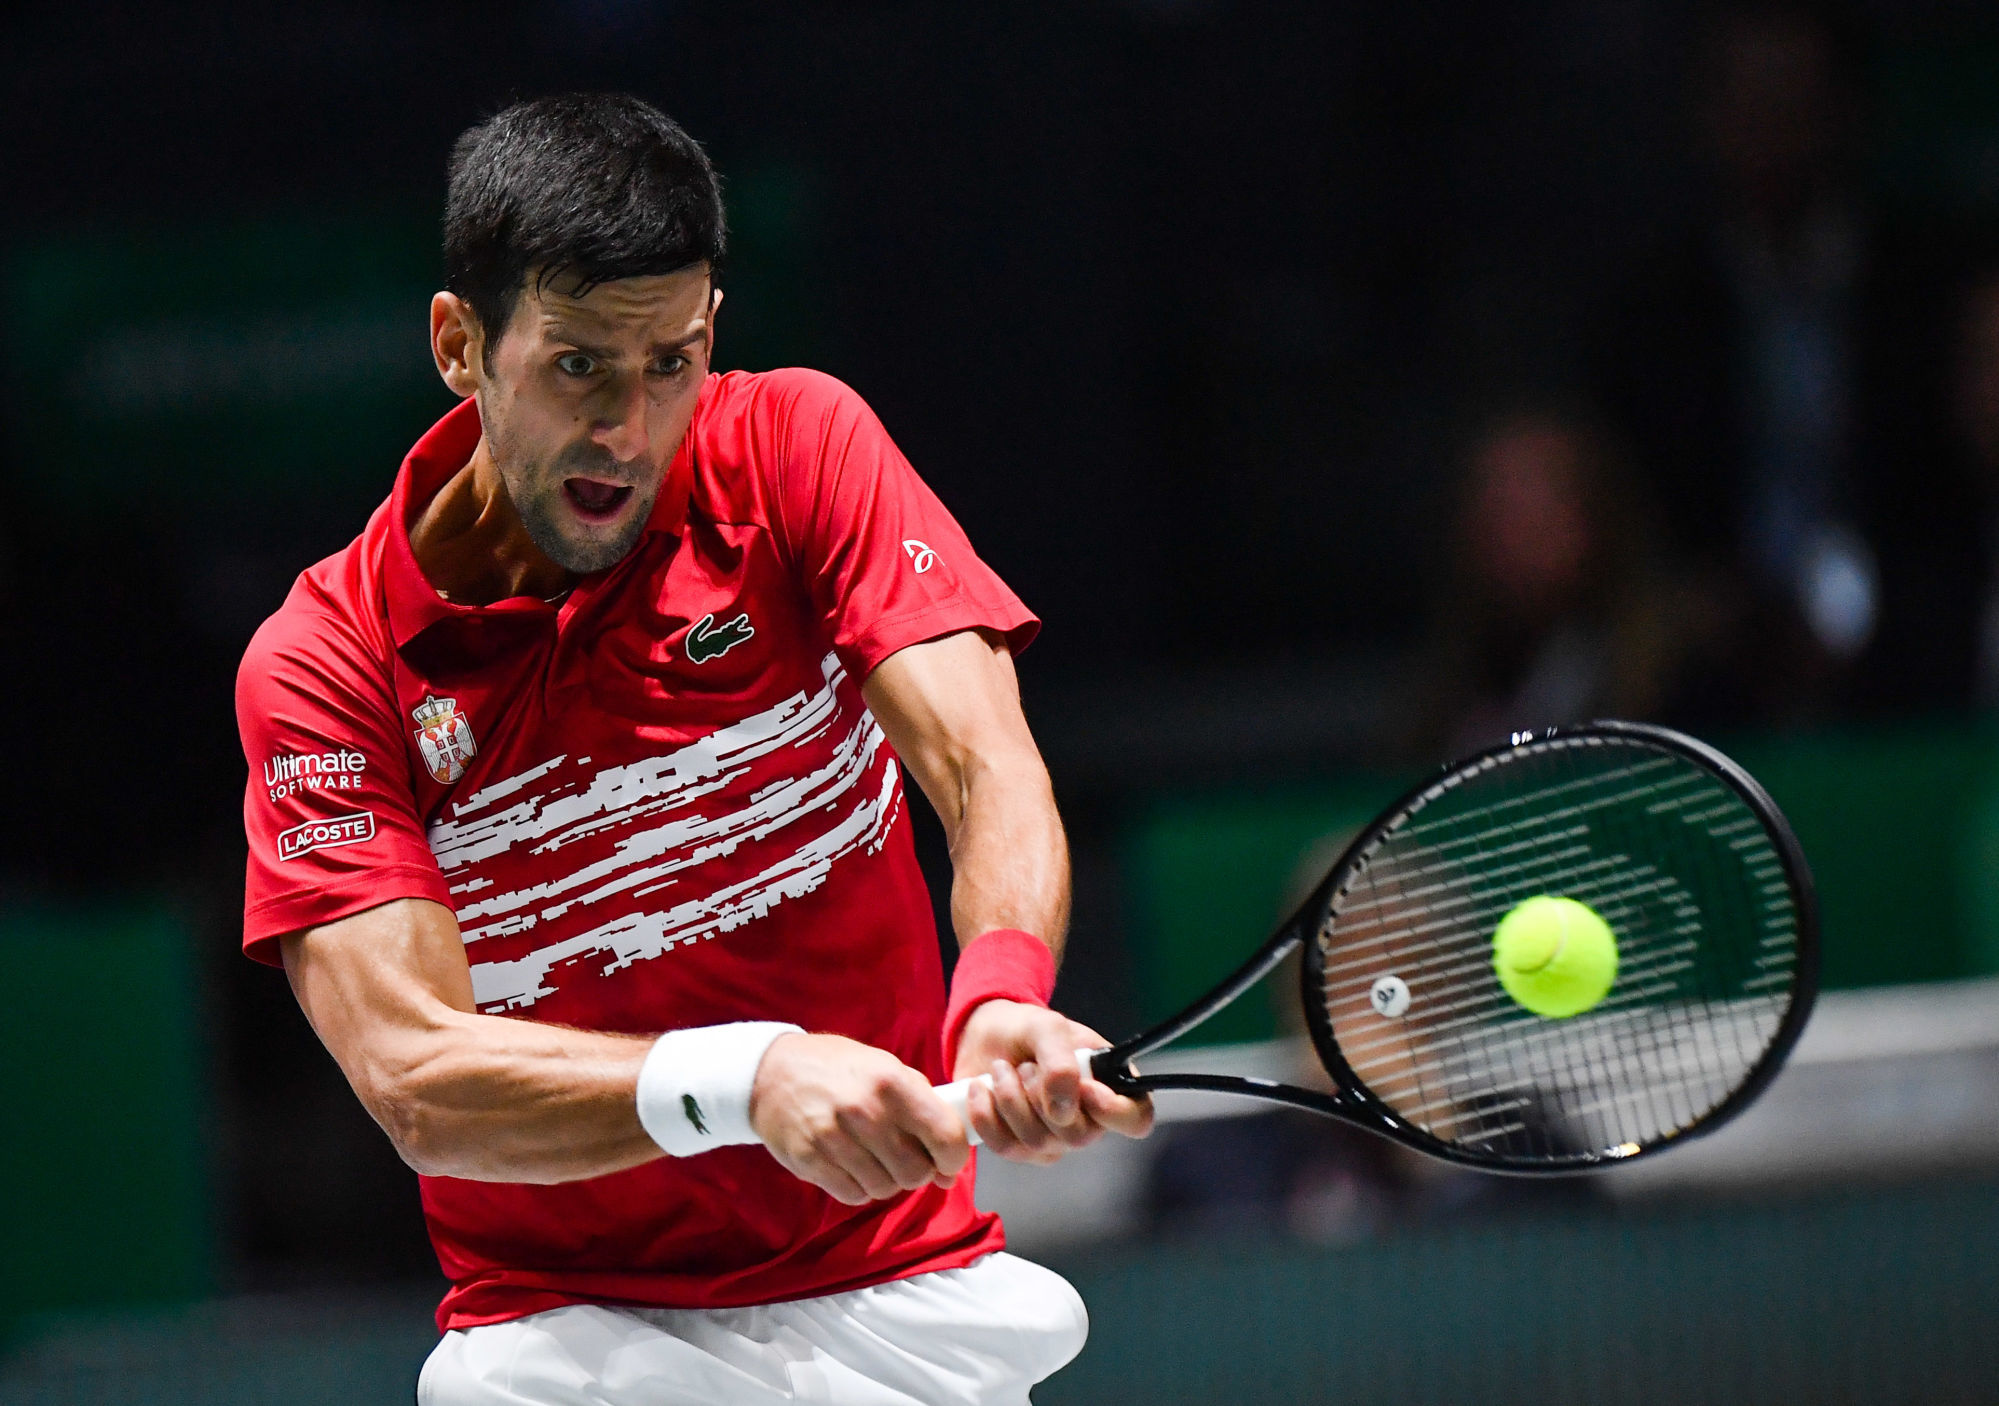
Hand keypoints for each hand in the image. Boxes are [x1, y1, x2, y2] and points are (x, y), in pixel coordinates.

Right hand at [749, 1032, 969, 1204]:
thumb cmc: (839, 1069)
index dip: (954, 1156)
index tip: (946, 1159)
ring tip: (872, 1157)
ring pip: (885, 1189)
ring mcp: (834, 1137)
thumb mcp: (885, 1067)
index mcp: (892, 1082)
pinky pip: (854, 1195)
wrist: (771, 1072)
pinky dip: (859, 1186)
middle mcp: (865, 1110)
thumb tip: (948, 1169)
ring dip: (886, 1180)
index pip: (945, 1136)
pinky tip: (850, 1164)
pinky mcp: (809, 1160)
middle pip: (916, 1173)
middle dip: (917, 1172)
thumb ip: (923, 1110)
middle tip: (904, 1157)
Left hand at [954, 1000, 1153, 1162]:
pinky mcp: (1020, 1148)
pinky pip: (1006, 1147)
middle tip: (1026, 1065)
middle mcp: (1089, 1119)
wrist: (988, 1036)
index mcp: (1111, 1086)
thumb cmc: (1028, 1029)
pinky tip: (980, 1089)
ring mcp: (1055, 1139)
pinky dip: (986, 1115)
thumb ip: (1061, 1062)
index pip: (1136, 1119)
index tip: (1085, 1088)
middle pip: (1079, 1136)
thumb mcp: (1048, 1028)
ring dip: (1011, 1099)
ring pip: (1037, 1143)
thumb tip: (1063, 1109)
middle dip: (1042, 1096)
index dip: (1115, 1113)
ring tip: (1001, 1069)